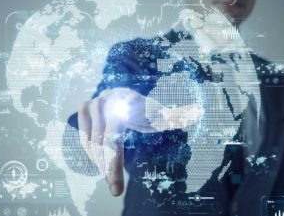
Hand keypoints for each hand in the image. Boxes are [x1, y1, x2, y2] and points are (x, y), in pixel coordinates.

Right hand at [77, 88, 203, 195]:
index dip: (114, 164)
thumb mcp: (160, 114)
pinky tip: (101, 165)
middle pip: (103, 142)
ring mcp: (94, 103)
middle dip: (108, 168)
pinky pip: (84, 137)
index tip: (117, 186)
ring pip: (92, 141)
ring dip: (100, 163)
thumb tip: (198, 112)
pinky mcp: (84, 109)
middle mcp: (109, 100)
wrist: (124, 96)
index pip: (118, 137)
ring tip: (110, 178)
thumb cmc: (144, 110)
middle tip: (116, 188)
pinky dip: (91, 153)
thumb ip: (177, 116)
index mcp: (129, 101)